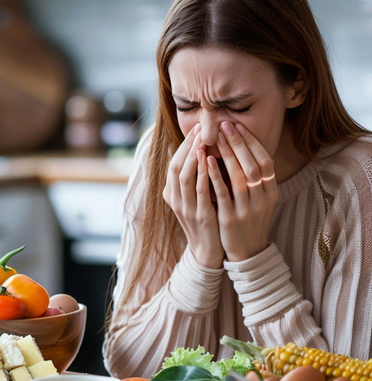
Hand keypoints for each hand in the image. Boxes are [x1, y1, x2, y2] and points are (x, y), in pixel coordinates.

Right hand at [163, 123, 224, 268]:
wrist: (209, 252)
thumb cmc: (206, 222)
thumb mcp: (196, 199)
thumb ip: (195, 180)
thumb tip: (200, 154)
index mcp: (172, 195)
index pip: (173, 164)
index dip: (183, 146)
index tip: (196, 129)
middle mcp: (174, 200)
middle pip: (175, 166)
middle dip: (187, 146)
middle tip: (199, 128)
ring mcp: (185, 208)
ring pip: (183, 176)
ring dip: (192, 155)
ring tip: (202, 138)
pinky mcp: (199, 216)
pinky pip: (198, 191)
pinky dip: (201, 173)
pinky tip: (208, 160)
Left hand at [207, 122, 277, 261]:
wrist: (246, 253)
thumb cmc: (248, 220)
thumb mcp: (258, 199)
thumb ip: (254, 179)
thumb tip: (241, 149)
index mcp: (271, 192)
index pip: (266, 161)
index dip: (252, 142)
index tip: (239, 126)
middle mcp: (263, 199)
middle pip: (253, 165)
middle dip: (239, 143)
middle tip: (225, 125)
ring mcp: (248, 210)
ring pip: (240, 177)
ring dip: (227, 154)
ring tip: (215, 137)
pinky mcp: (232, 219)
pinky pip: (223, 193)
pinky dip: (215, 175)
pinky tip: (206, 161)